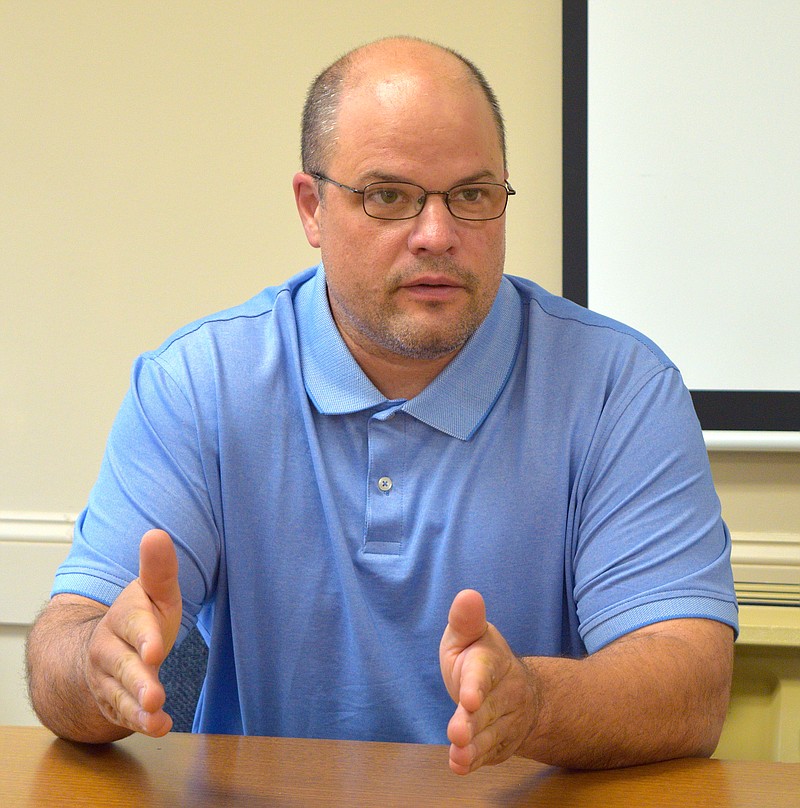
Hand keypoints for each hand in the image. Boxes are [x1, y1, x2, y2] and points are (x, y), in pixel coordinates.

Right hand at [83, 529, 182, 736]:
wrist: (104, 648)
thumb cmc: (140, 616)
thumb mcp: (153, 591)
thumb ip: (158, 568)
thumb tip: (156, 533)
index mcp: (124, 618)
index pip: (134, 626)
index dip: (145, 638)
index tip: (156, 649)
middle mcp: (110, 651)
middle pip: (124, 667)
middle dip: (139, 681)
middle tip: (155, 694)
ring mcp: (109, 680)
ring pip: (121, 695)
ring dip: (138, 708)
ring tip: (155, 714)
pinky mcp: (114, 703)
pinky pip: (124, 715)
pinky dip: (142, 723)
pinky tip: (161, 726)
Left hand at [439, 589, 538, 774]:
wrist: (515, 689)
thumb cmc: (480, 656)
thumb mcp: (470, 634)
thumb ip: (465, 620)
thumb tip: (467, 595)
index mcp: (492, 662)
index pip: (484, 674)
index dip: (477, 686)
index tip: (469, 698)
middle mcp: (505, 693)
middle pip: (488, 710)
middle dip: (472, 723)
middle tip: (457, 733)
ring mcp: (507, 720)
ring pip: (490, 736)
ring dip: (474, 747)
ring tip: (458, 754)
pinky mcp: (503, 743)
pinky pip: (491, 754)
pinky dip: (476, 761)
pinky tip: (460, 765)